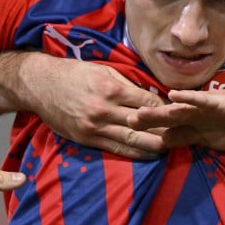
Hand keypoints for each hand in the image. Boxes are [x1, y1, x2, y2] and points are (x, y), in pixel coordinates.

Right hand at [4, 55, 170, 158]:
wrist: (40, 86)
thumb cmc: (73, 73)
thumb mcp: (103, 69)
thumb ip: (127, 83)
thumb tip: (152, 95)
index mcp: (112, 88)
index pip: (149, 103)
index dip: (167, 110)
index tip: (181, 114)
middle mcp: (106, 110)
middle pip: (145, 125)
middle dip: (166, 131)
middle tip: (184, 135)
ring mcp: (96, 127)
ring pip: (133, 141)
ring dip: (155, 146)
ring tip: (172, 149)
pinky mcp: (87, 139)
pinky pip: (116, 149)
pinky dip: (135, 153)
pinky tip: (149, 155)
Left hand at [129, 88, 224, 150]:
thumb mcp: (208, 138)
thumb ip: (186, 138)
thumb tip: (163, 141)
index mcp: (193, 120)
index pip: (167, 126)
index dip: (149, 130)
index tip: (127, 133)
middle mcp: (196, 111)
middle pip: (167, 116)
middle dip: (147, 119)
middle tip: (125, 121)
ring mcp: (207, 106)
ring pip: (179, 108)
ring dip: (159, 110)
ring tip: (140, 112)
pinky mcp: (220, 103)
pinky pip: (202, 100)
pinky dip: (188, 99)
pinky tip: (173, 96)